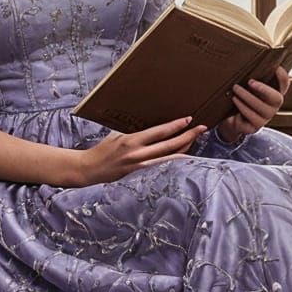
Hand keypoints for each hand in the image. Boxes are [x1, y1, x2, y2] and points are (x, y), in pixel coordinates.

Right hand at [74, 115, 207, 186]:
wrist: (90, 169)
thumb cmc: (102, 149)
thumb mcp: (116, 135)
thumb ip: (133, 133)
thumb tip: (150, 129)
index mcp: (132, 140)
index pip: (159, 132)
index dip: (176, 126)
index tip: (188, 119)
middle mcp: (138, 153)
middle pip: (169, 145)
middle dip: (188, 136)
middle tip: (201, 128)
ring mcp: (140, 164)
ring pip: (168, 156)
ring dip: (184, 148)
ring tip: (196, 140)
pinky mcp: (139, 172)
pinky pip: (161, 164)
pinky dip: (173, 159)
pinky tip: (182, 156)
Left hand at [215, 65, 290, 144]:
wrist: (230, 118)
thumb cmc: (241, 98)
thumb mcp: (246, 86)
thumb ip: (251, 76)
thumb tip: (245, 57)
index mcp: (273, 93)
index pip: (284, 85)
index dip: (283, 77)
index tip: (277, 67)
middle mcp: (272, 106)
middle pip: (276, 98)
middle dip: (263, 89)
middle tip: (250, 81)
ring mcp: (265, 118)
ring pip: (262, 108)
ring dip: (247, 97)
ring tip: (236, 88)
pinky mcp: (255, 126)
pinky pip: (252, 117)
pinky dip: (242, 107)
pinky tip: (235, 99)